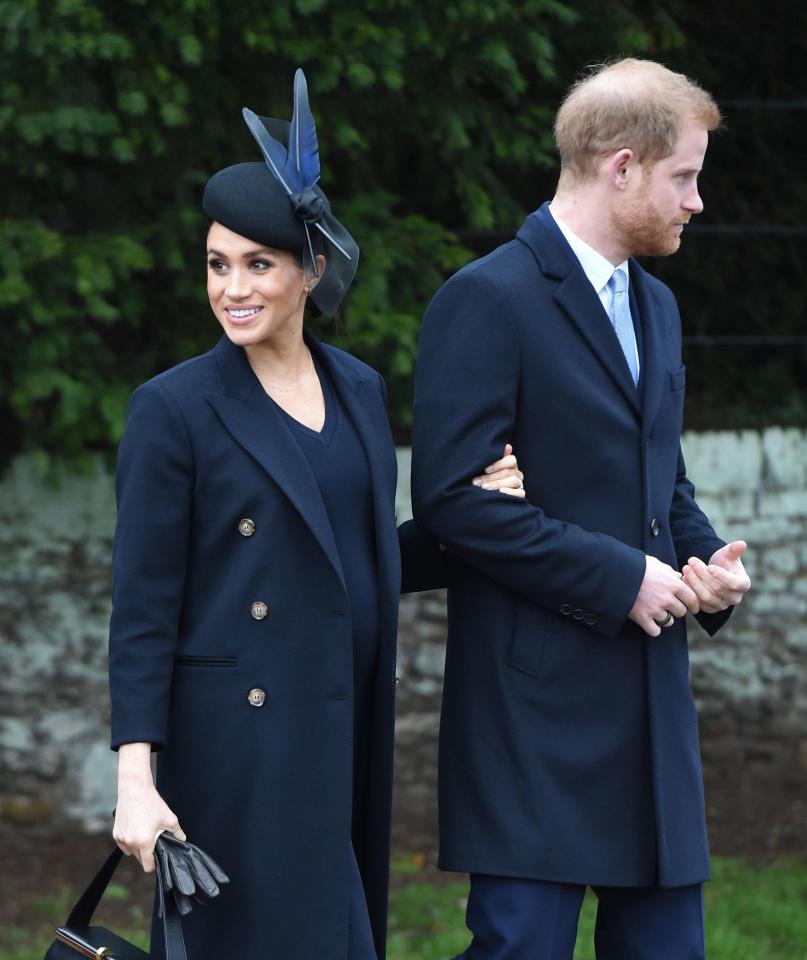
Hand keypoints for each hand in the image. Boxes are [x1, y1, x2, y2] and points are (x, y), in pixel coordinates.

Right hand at [113, 742, 185, 872]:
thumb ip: (177, 832)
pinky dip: (129, 841)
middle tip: (154, 841)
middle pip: (139, 858)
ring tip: (145, 834)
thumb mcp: (169, 818)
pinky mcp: (115, 833)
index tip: (158, 859)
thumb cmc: (152, 803)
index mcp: (144, 842)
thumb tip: (183, 840)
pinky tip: (137, 830)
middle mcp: (130, 843)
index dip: (154, 864)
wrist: (134, 789)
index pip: (147, 865)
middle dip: (147, 854)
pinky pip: (124, 844)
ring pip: (131, 852)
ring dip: (138, 848)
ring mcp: (121, 839)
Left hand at [472, 443, 524, 497]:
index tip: (485, 469)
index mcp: (511, 464)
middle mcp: (517, 473)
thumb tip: (507, 446)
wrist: (487, 493)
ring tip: (484, 487)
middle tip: (477, 482)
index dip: (498, 464)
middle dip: (490, 477)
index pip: (511, 460)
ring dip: (497, 484)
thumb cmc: (487, 478)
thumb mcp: (488, 467)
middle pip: (508, 472)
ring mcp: (520, 483)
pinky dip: (510, 492)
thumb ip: (495, 457)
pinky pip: (520, 493)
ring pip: (513, 481)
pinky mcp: (520, 494)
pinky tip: (500, 492)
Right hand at [628, 555, 699, 636]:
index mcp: (673, 584)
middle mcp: (667, 599)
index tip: (693, 608)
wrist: (615, 573)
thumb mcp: (656, 564)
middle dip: (677, 609)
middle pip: (681, 612)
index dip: (693, 604)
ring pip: (669, 622)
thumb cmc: (636, 566)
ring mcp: (655, 610)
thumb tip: (679, 577)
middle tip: (669, 606)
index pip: (692, 598)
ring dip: (664, 618)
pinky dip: (653, 628)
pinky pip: (655, 631)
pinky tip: (649, 622)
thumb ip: (670, 572)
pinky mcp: (643, 618)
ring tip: (656, 612)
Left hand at [682, 540, 749, 613]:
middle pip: (718, 589)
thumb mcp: (728, 554)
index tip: (709, 566)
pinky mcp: (710, 608)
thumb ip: (734, 549)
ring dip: (694, 583)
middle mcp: (735, 598)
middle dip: (702, 575)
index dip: (722, 576)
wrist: (714, 573)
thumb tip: (742, 543)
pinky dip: (690, 591)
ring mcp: (722, 605)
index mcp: (743, 584)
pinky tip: (683, 578)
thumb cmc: (724, 562)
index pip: (735, 583)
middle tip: (690, 562)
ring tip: (685, 569)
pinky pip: (699, 603)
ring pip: (707, 597)